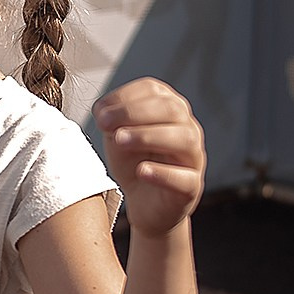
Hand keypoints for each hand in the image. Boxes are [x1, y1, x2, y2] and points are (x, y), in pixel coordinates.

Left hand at [94, 77, 205, 236]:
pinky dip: (163, 173)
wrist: (144, 203)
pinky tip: (142, 171)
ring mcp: (194, 156)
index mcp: (169, 107)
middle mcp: (187, 127)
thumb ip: (111, 121)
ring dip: (148, 136)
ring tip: (120, 140)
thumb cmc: (133, 162)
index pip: (153, 91)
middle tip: (105, 124)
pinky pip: (186, 177)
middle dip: (134, 113)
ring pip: (184, 139)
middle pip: (171, 109)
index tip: (100, 111)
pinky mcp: (192, 186)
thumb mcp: (116, 136)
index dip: (125, 97)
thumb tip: (103, 111)